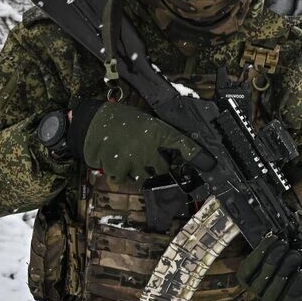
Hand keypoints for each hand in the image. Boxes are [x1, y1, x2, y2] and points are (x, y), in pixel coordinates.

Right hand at [75, 101, 206, 183]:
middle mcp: (148, 148)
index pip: (183, 144)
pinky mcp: (118, 170)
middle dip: (159, 167)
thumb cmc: (121, 120)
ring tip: (130, 159)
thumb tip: (173, 150)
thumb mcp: (146, 122)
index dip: (197, 155)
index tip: (209, 165)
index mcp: (157, 132)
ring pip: (144, 177)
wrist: (93, 122)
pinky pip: (125, 180)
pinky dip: (121, 175)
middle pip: (163, 169)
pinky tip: (117, 163)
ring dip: (140, 173)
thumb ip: (160, 136)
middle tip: (150, 161)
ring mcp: (134, 161)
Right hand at [237, 235, 301, 300]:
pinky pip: (289, 297)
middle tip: (284, 245)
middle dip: (274, 258)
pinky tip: (301, 274)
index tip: (273, 238)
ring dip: (286, 268)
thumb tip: (277, 234)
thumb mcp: (266, 262)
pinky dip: (295, 285)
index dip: (261, 251)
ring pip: (275, 286)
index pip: (249, 266)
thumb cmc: (274, 273)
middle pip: (263, 275)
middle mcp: (254, 291)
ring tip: (295, 255)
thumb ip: (269, 251)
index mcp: (245, 278)